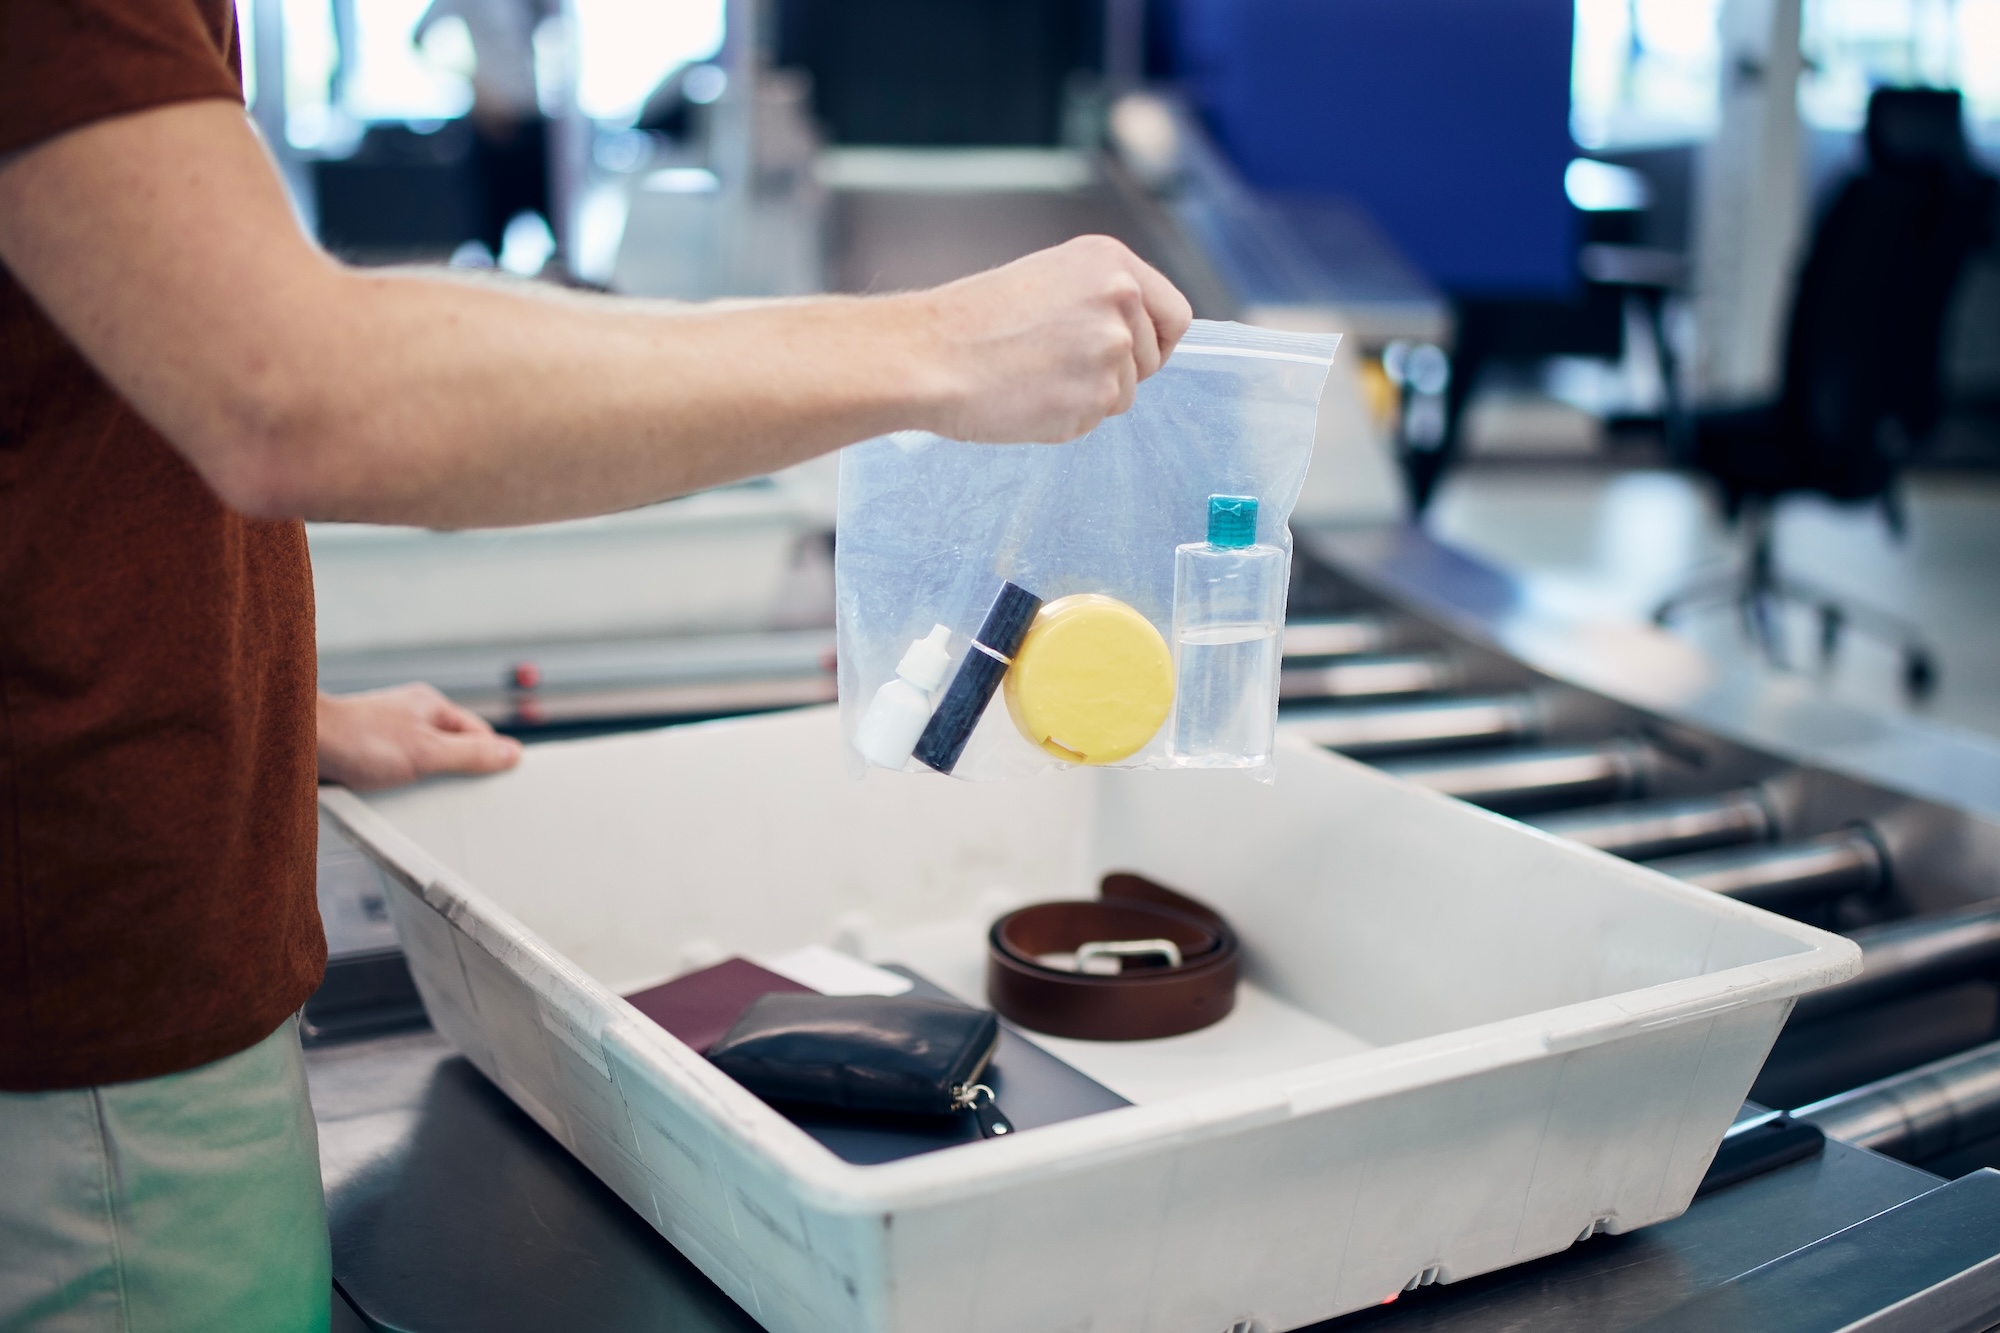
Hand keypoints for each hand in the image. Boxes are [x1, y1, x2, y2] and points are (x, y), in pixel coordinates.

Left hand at [317, 684, 522, 790]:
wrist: (302, 743)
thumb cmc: (358, 739)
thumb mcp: (427, 752)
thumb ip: (471, 754)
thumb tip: (511, 753)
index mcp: (431, 705)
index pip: (478, 732)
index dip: (488, 757)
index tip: (496, 780)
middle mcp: (410, 715)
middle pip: (451, 748)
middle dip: (453, 772)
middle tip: (450, 791)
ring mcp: (387, 733)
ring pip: (422, 762)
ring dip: (420, 782)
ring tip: (413, 794)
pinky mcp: (366, 751)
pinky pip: (395, 772)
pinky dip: (396, 786)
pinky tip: (390, 795)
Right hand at [912, 235, 1193, 442]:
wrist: (929, 355)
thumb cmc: (972, 321)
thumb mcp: (1048, 280)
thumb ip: (1099, 301)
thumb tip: (1135, 337)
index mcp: (1111, 262)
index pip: (1175, 313)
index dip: (1156, 340)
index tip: (1134, 354)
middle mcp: (1120, 300)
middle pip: (1152, 360)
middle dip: (1117, 372)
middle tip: (1058, 367)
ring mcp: (1111, 350)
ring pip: (1123, 396)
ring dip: (1086, 398)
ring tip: (1033, 378)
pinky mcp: (1095, 397)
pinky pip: (1094, 422)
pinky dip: (1064, 420)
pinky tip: (1027, 398)